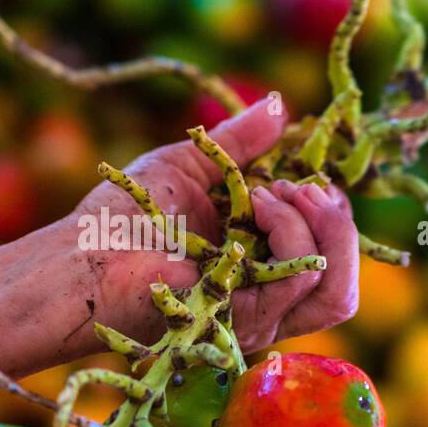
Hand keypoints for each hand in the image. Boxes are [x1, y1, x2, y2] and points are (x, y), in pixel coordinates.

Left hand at [77, 96, 359, 351]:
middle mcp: (269, 303)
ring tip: (277, 193)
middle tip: (305, 189)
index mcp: (264, 272)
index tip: (306, 179)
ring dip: (320, 230)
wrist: (83, 252)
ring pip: (335, 292)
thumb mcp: (196, 164)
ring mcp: (261, 318)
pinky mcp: (247, 322)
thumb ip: (242, 141)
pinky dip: (290, 232)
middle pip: (344, 287)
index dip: (334, 220)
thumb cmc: (125, 214)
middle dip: (340, 227)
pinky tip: (258, 204)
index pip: (333, 264)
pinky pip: (298, 281)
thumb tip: (281, 104)